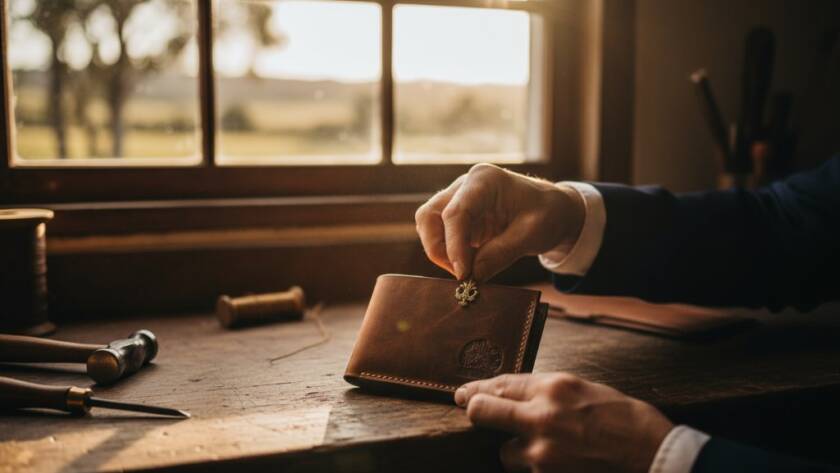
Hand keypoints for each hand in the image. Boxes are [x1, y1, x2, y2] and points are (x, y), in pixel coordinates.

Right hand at [414, 164, 585, 280]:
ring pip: (429, 225)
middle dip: (439, 248)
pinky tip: (470, 264)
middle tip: (461, 274)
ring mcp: (458, 199)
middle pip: (430, 215)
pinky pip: (440, 234)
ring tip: (467, 270)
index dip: (454, 245)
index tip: (462, 274)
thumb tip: (472, 277)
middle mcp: (465, 185)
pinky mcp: (458, 216)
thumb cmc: (547, 214)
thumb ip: (501, 253)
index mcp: (484, 180)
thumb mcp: (532, 235)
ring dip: (440, 251)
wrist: (554, 210)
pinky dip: (449, 253)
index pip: (456, 212)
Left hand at [455, 373, 673, 472]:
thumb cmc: (625, 419)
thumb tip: (511, 393)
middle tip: (472, 411)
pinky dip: (534, 468)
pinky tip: (558, 461)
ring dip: (516, 450)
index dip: (476, 389)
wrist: (654, 457)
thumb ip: (545, 390)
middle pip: (482, 412)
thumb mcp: (583, 388)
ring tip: (546, 448)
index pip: (499, 384)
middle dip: (475, 411)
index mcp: (554, 387)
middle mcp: (542, 418)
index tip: (463, 394)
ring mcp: (542, 454)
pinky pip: (527, 472)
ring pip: (504, 452)